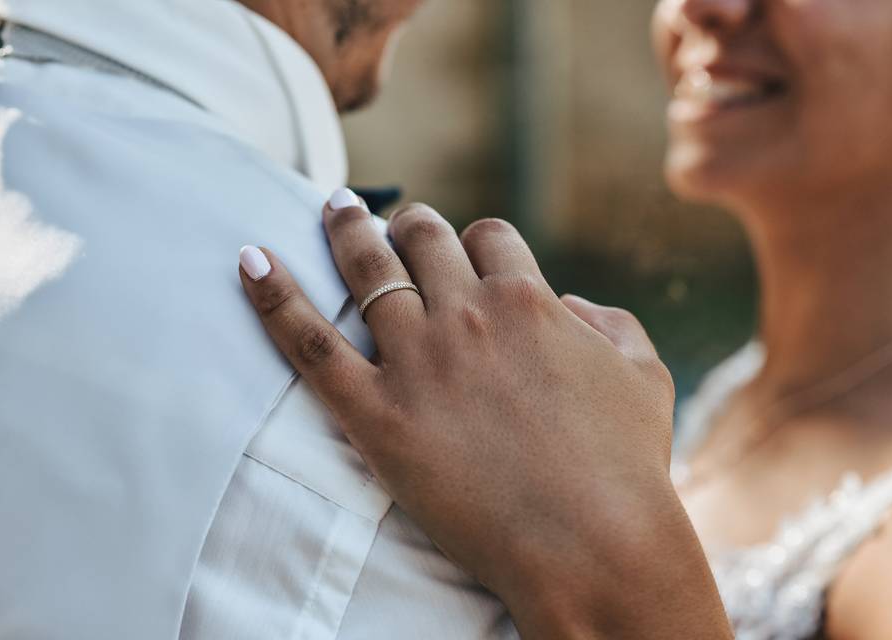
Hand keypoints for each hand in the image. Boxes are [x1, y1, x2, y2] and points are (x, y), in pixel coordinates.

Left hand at [238, 194, 730, 638]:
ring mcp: (417, 361)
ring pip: (367, 269)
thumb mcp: (643, 376)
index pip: (489, 236)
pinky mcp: (376, 412)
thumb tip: (571, 301)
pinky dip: (273, 297)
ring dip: (347, 231)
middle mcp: (467, 315)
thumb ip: (611, 323)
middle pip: (424, 238)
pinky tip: (248, 261)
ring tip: (333, 207)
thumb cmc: (626, 465)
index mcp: (529, 299)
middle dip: (410, 225)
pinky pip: (309, 343)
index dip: (475, 239)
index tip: (466, 251)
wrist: (592, 543)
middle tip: (393, 225)